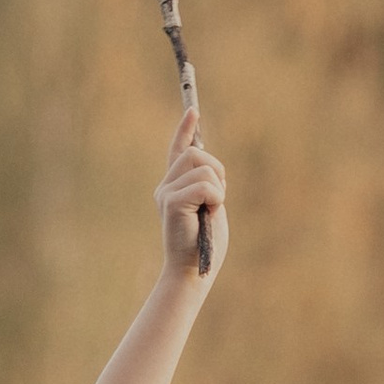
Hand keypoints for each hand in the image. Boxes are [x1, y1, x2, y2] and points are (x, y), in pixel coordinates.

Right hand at [156, 110, 226, 280]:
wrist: (191, 273)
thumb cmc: (203, 247)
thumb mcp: (209, 209)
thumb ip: (208, 188)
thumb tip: (213, 170)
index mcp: (174, 188)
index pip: (178, 150)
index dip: (184, 129)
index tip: (193, 110)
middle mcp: (165, 186)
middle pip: (196, 153)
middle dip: (216, 170)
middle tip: (217, 200)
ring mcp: (166, 193)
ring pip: (202, 165)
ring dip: (217, 187)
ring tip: (211, 211)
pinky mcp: (171, 202)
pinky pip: (204, 185)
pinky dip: (215, 197)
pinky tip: (210, 214)